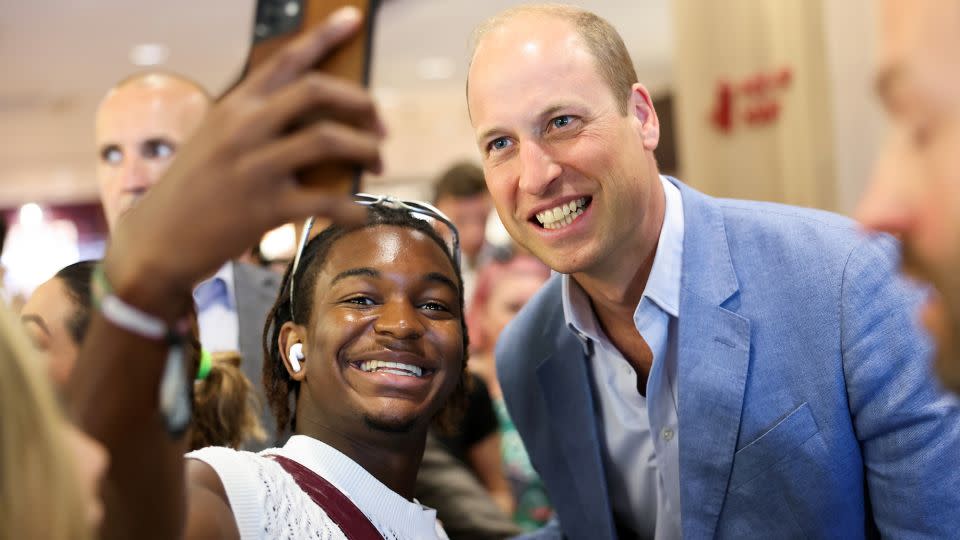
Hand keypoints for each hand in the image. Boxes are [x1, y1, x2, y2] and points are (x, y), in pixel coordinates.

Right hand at [104, 6, 383, 317]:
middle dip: (360, 103)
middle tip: (381, 126)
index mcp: (234, 106)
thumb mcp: (217, 141)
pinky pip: (325, 201)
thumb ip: (260, 124)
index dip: (325, 36)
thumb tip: (324, 124)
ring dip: (365, 149)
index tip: (354, 19)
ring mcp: (252, 167)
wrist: (155, 241)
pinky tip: (358, 215)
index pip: (286, 59)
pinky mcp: (262, 208)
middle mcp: (243, 128)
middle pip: (316, 91)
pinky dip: (352, 209)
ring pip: (327, 139)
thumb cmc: (194, 191)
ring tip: (378, 163)